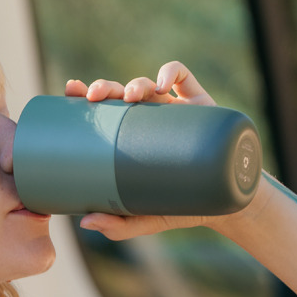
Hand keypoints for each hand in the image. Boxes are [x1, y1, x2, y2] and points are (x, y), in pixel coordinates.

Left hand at [63, 61, 229, 239]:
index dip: (84, 94)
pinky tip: (163, 85)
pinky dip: (171, 72)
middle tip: (94, 97)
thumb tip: (84, 222)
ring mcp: (173, 110)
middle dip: (104, 86)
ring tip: (130, 96)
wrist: (225, 204)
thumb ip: (118, 224)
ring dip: (135, 83)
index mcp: (129, 138)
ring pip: (148, 84)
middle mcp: (148, 120)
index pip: (102, 110)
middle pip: (120, 92)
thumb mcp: (145, 219)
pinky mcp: (200, 104)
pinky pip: (183, 76)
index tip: (71, 90)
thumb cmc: (178, 207)